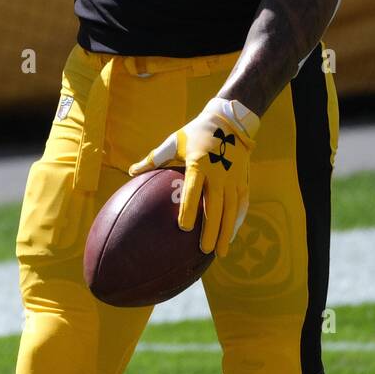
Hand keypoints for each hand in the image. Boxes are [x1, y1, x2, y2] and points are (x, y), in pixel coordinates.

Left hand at [128, 97, 259, 257]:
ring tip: (220, 252)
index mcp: (198, 164)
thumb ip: (154, 159)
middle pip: (215, 206)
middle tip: (204, 250)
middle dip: (211, 230)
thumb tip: (131, 172)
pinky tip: (231, 234)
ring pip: (230, 209)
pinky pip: (241, 203)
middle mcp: (218, 173)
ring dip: (226, 231)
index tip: (183, 228)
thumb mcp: (174, 142)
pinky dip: (237, 220)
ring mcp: (233, 178)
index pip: (193, 190)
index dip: (189, 209)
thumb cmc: (196, 132)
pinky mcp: (243, 179)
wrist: (229, 121)